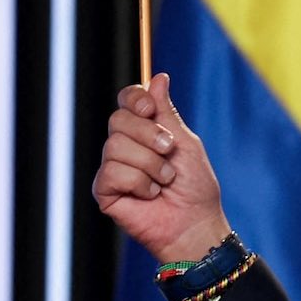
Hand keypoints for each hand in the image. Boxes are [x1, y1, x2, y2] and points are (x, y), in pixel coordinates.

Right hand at [93, 73, 231, 261]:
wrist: (195, 222)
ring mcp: (113, 167)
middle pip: (118, 119)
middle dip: (149, 135)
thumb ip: (166, 113)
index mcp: (145, 130)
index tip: (150, 109)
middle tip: (168, 151)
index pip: (126, 100)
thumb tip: (158, 78)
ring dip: (150, 164)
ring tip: (164, 181)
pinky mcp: (105, 190)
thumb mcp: (185, 143)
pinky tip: (149, 195)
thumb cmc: (195, 186)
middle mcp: (125, 145)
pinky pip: (112, 172)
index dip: (134, 99)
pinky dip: (139, 183)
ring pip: (115, 146)